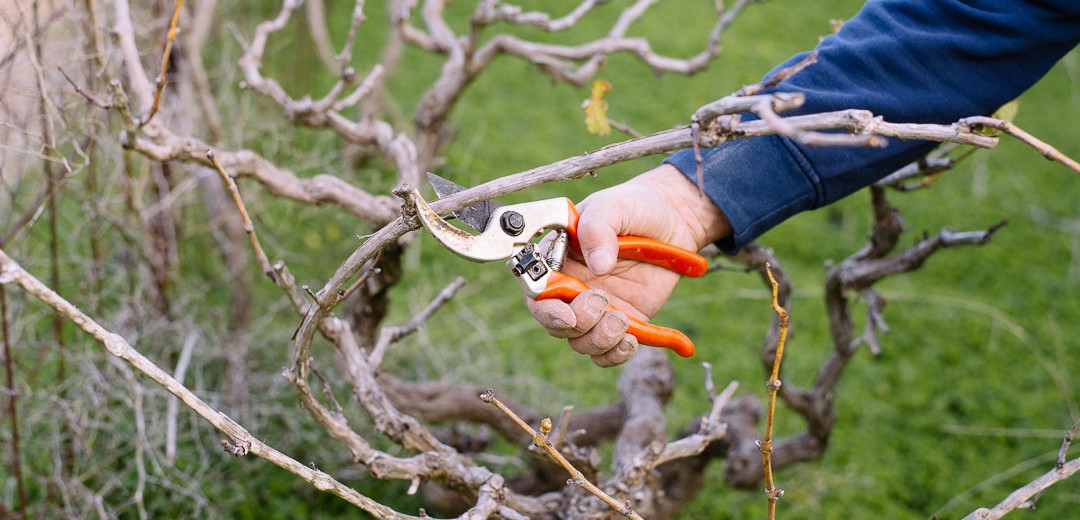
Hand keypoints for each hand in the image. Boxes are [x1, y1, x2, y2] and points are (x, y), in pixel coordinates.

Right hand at [525, 164, 730, 365]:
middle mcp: (570, 287)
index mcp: (557, 258)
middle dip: (578, 323)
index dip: (545, 308)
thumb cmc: (635, 207)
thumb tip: (599, 265)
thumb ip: (599, 228)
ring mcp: (595, 308)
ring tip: (623, 322)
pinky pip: (608, 351)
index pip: (536, 289)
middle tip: (604, 304)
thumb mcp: (615, 206)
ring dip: (599, 340)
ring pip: (581, 341)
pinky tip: (632, 342)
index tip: (568, 314)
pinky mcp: (621, 321)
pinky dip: (617, 354)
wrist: (674, 221)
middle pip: (555, 323)